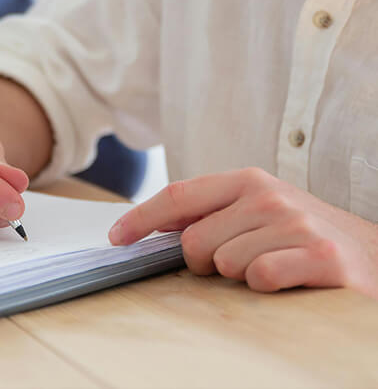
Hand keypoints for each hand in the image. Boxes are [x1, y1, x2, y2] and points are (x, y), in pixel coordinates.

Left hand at [109, 167, 377, 296]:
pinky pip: (260, 279)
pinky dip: (267, 288)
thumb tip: (157, 224)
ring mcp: (293, 224)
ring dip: (240, 276)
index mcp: (246, 180)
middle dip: (203, 263)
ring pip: (224, 264)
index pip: (178, 195)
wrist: (375, 255)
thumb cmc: (305, 235)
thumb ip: (212, 212)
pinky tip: (289, 279)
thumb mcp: (258, 210)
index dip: (141, 217)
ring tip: (272, 266)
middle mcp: (267, 196)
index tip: (116, 238)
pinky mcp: (319, 257)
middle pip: (193, 241)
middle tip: (234, 263)